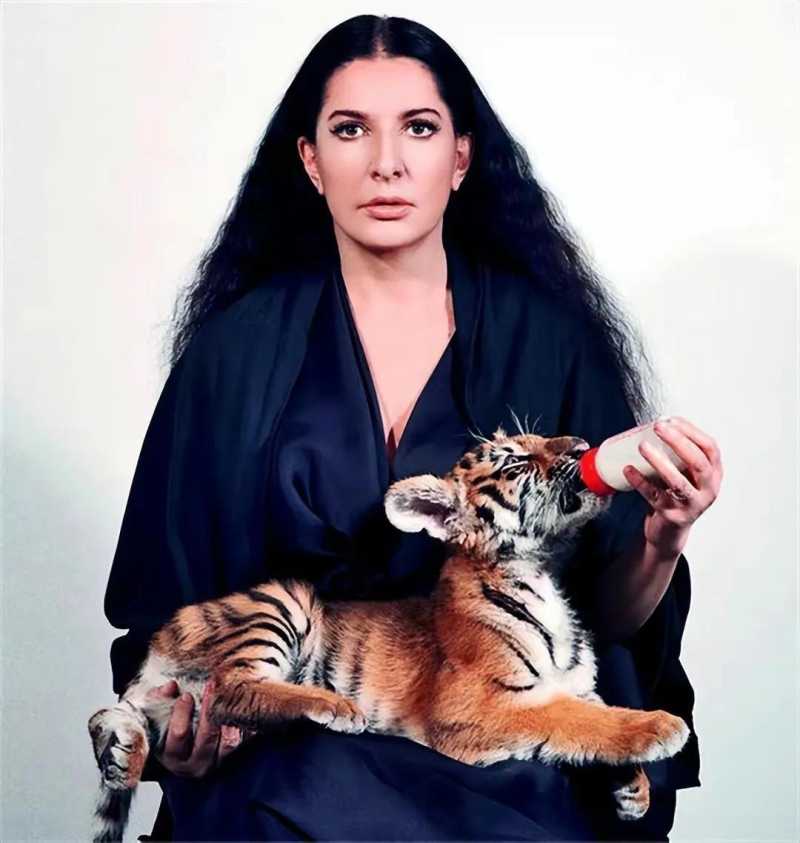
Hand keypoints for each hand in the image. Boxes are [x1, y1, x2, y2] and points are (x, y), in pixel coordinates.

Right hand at [146, 679, 253, 776]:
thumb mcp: (156, 713)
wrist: (184, 738)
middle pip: (206, 738)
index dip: (182, 713)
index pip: (179, 736)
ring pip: (228, 741)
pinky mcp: (233, 756)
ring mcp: (216, 762)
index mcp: (172, 755)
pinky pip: (244, 739)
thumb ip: (159, 698)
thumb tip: (170, 686)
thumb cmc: (168, 724)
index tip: (185, 696)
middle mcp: (194, 764)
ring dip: (227, 715)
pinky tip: (239, 704)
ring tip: (226, 693)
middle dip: (208, 709)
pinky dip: (242, 722)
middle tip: (210, 686)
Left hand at [623, 416, 722, 556]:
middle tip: (658, 427)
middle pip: (698, 462)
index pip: (710, 448)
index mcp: (714, 474)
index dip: (691, 431)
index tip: (671, 420)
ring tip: (643, 447)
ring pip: (678, 482)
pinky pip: (654, 496)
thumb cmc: (675, 494)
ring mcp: (692, 505)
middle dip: (678, 442)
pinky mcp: (672, 516)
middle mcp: (708, 490)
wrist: (669, 531)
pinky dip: (640, 482)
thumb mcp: (684, 473)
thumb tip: (657, 424)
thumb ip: (678, 454)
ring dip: (659, 462)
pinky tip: (628, 470)